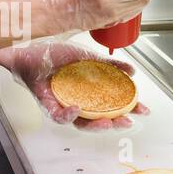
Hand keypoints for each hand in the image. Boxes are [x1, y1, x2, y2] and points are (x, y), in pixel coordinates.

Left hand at [0, 42, 149, 131]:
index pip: (109, 107)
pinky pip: (59, 116)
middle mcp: (77, 103)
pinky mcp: (48, 106)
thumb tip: (132, 71)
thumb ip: (110, 65)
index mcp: (88, 95)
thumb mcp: (88, 58)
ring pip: (80, 123)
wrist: (31, 48)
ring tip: (108, 123)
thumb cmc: (56, 54)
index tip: (142, 110)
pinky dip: (68, 114)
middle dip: (116, 123)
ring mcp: (63, 106)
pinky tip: (77, 108)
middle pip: (98, 121)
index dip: (126, 111)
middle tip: (129, 121)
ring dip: (95, 125)